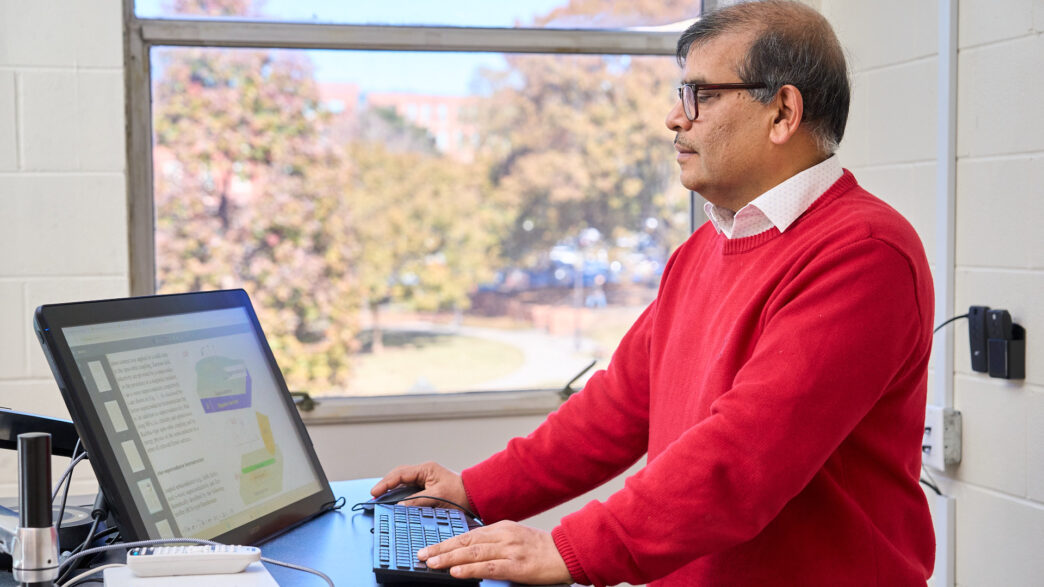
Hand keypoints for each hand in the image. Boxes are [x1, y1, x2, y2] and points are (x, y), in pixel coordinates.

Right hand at [370, 462, 469, 509]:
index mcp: (425, 469)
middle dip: (385, 486)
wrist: (474, 496)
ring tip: (380, 501)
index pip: (400, 474)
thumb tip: (399, 506)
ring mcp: (424, 480)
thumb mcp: (438, 496)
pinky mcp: (426, 488)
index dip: (386, 483)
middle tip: (374, 497)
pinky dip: (400, 496)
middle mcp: (423, 472)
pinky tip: (394, 504)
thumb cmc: (460, 493)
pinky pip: (408, 490)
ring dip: (391, 491)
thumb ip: (418, 500)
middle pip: (398, 477)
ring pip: (402, 483)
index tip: (375, 493)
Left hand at [419, 521, 571, 584]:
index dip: (447, 541)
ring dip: (449, 558)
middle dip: (441, 548)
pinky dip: (469, 569)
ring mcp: (509, 550)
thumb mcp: (516, 537)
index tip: (430, 547)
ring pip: (472, 553)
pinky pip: (488, 567)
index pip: (468, 534)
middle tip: (422, 554)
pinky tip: (456, 572)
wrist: (567, 552)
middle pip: (465, 541)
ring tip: (431, 563)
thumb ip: (495, 542)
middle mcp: (503, 535)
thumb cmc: (542, 548)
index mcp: (502, 527)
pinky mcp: (516, 565)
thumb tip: (471, 551)